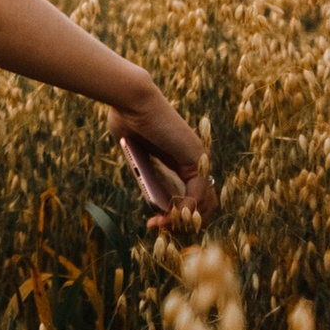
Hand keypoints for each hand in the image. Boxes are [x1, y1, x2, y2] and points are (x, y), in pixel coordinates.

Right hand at [105, 88, 215, 233]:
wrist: (131, 100)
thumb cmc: (125, 118)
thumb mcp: (134, 153)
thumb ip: (142, 170)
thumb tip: (144, 192)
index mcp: (181, 159)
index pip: (191, 196)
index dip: (175, 214)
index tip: (154, 222)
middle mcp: (195, 160)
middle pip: (202, 205)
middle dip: (182, 223)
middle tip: (160, 228)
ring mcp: (199, 160)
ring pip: (203, 204)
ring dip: (182, 221)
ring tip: (162, 226)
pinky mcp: (196, 160)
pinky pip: (197, 195)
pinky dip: (184, 211)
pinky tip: (169, 217)